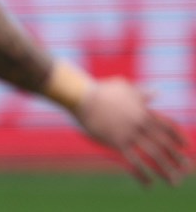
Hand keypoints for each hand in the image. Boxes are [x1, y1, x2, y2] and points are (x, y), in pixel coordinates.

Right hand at [75, 78, 191, 185]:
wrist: (84, 97)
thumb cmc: (103, 91)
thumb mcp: (126, 87)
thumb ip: (143, 93)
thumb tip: (157, 93)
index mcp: (144, 111)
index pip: (167, 126)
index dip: (178, 137)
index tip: (186, 146)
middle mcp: (141, 124)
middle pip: (164, 143)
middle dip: (176, 157)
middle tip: (187, 168)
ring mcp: (129, 134)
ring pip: (153, 154)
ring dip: (165, 169)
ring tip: (174, 181)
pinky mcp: (116, 143)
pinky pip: (133, 161)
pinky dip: (142, 173)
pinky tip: (149, 183)